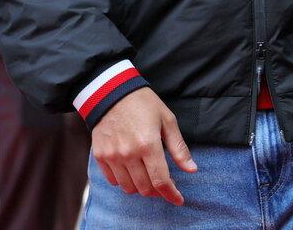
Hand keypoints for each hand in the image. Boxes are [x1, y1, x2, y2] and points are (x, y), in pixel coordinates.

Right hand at [91, 88, 196, 204]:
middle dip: (158, 191)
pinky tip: (133, 171)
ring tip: (149, 176)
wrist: (111, 92)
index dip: (171, 194)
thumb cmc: (144, 104)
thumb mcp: (167, 120)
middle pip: (145, 188)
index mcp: (148, 145)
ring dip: (142, 188)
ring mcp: (112, 156)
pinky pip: (114, 180)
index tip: (178, 199)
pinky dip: (125, 181)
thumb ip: (179, 148)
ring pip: (129, 188)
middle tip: (165, 184)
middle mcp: (129, 154)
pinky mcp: (100, 156)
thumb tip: (191, 169)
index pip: (161, 181)